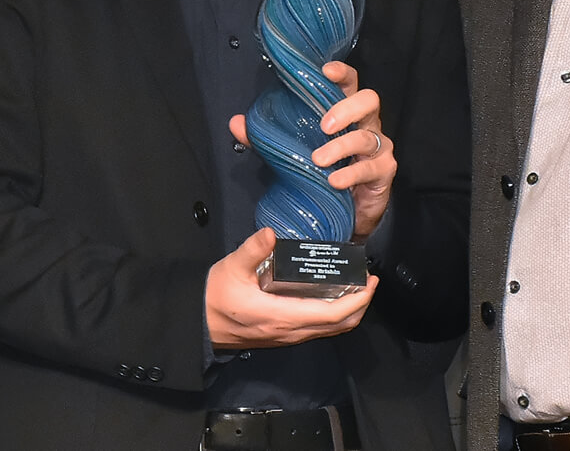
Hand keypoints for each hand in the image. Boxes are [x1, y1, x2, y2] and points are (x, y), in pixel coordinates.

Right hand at [205, 227, 378, 349]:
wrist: (199, 323)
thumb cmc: (215, 296)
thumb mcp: (231, 268)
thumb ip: (253, 249)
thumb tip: (271, 232)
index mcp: (283, 316)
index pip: (332, 314)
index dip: (357, 300)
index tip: (370, 281)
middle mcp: (292, 331)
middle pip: (339, 326)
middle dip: (361, 305)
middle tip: (369, 281)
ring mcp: (289, 336)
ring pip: (330, 330)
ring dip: (349, 311)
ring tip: (354, 286)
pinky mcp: (283, 335)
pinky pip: (318, 330)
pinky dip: (334, 315)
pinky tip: (331, 295)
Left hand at [229, 61, 395, 240]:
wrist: (347, 210)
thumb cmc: (322, 170)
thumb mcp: (291, 151)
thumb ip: (265, 137)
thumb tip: (236, 123)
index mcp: (345, 111)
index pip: (350, 83)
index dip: (341, 73)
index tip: (326, 71)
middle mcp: (366, 124)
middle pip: (368, 100)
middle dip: (346, 109)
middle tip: (323, 125)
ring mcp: (378, 147)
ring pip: (366, 137)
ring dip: (340, 147)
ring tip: (319, 160)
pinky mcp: (383, 172)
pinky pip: (369, 168)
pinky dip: (350, 174)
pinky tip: (334, 181)